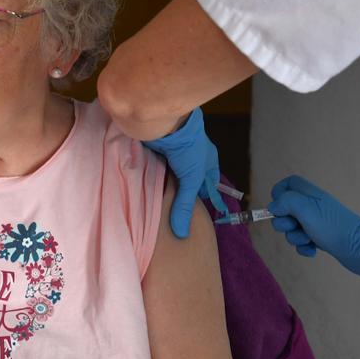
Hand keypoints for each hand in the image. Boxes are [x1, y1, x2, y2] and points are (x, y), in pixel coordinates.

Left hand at [142, 108, 228, 237]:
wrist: (167, 123)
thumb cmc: (188, 149)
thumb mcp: (191, 180)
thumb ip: (185, 206)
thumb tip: (182, 234)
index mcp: (208, 161)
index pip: (209, 185)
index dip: (207, 198)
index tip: (205, 215)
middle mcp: (192, 158)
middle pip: (190, 180)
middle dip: (186, 194)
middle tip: (181, 213)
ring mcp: (174, 154)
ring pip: (173, 175)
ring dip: (169, 187)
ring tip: (164, 206)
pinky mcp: (158, 151)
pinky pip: (158, 169)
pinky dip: (156, 178)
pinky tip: (150, 190)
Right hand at [267, 175, 359, 284]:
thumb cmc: (333, 227)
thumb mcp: (306, 208)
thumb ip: (285, 202)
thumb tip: (273, 206)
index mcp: (310, 194)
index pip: (288, 184)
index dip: (279, 194)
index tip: (279, 207)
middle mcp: (313, 206)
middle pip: (285, 209)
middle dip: (284, 222)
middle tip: (295, 226)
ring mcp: (317, 223)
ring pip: (292, 228)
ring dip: (295, 237)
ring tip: (309, 240)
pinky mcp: (321, 238)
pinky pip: (302, 242)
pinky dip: (304, 247)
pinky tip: (313, 250)